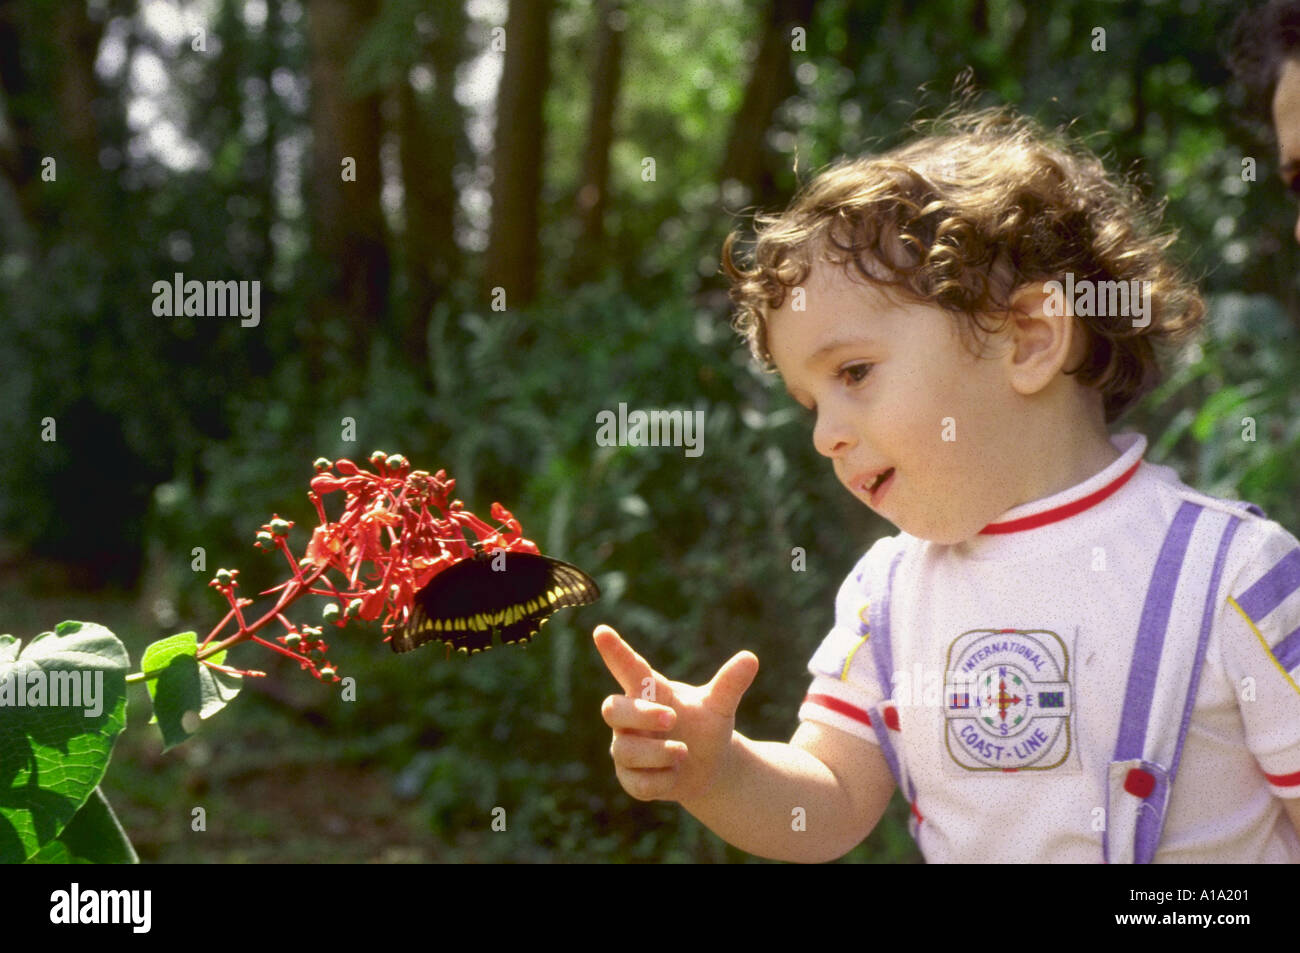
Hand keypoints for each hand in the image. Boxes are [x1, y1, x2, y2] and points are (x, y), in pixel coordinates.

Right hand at [594, 623, 757, 803]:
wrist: (708, 768)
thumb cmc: (705, 726)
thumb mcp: (719, 705)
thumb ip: (729, 684)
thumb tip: (751, 658)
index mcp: (649, 692)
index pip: (628, 668)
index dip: (615, 651)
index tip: (601, 631)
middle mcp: (630, 718)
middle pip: (613, 709)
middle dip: (640, 714)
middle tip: (672, 718)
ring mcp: (626, 747)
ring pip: (625, 750)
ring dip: (658, 753)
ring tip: (684, 753)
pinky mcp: (630, 778)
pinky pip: (636, 782)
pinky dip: (660, 781)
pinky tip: (675, 775)